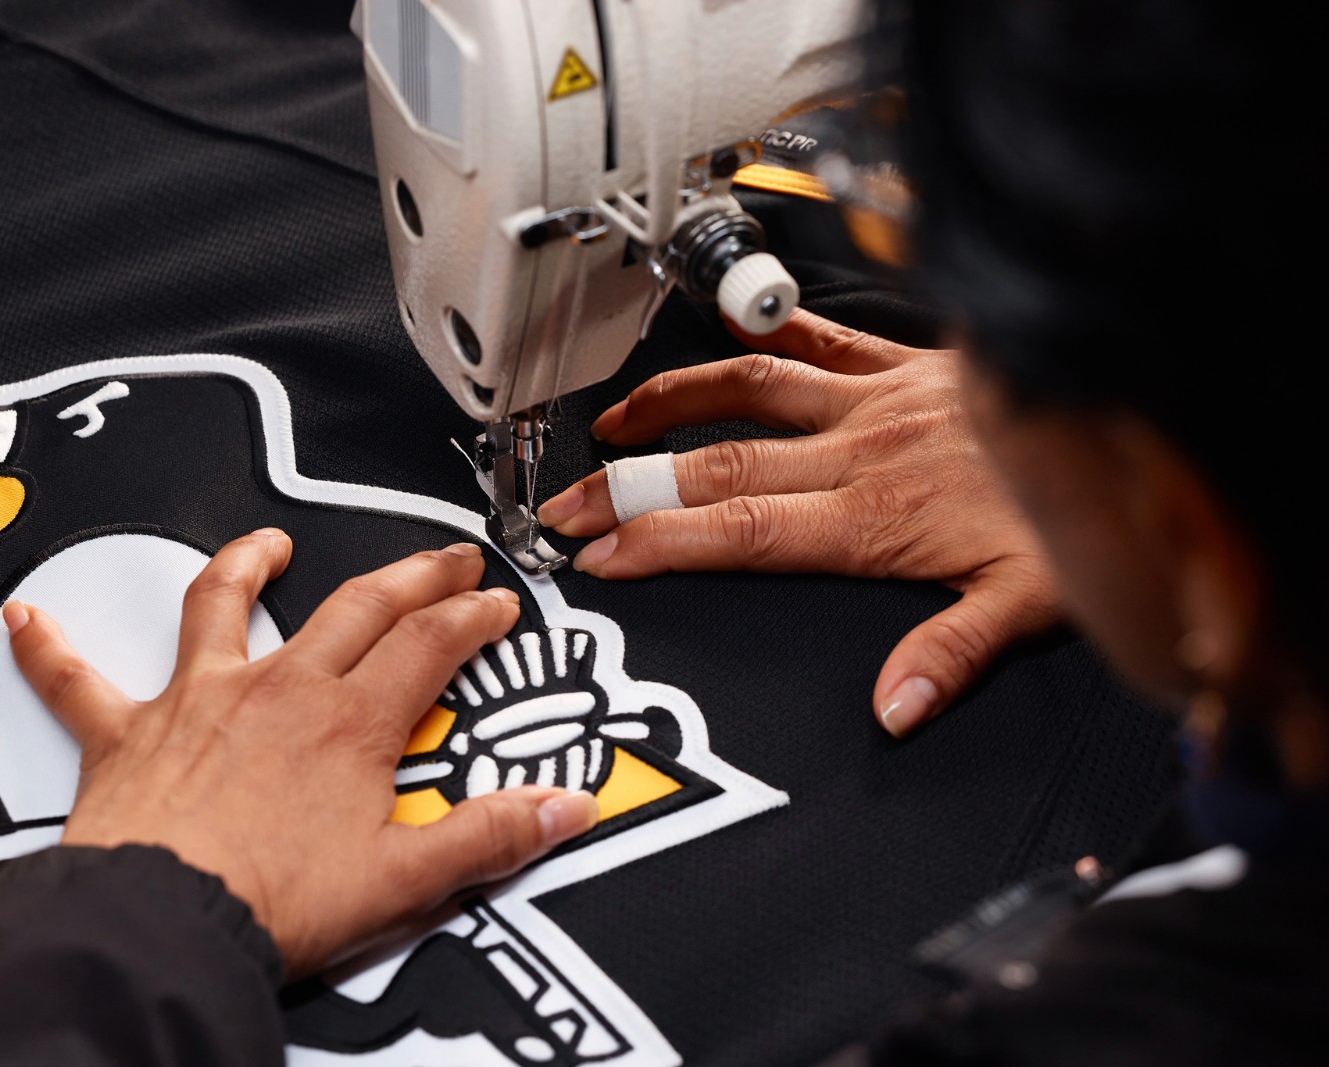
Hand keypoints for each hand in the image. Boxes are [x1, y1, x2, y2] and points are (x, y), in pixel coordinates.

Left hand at [2, 532, 599, 976]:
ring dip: (246, 564)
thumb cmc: (269, 903)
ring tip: (267, 542)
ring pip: (223, 603)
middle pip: (356, 606)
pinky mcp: (127, 731)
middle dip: (409, 574)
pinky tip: (26, 619)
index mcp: (349, 723)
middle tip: (441, 556)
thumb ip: (491, 837)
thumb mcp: (405, 881)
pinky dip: (48, 649)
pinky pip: (76, 679)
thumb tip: (563, 809)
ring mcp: (200, 699)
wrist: (163, 923)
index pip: (430, 644)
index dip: (472, 614)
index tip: (495, 601)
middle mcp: (279, 690)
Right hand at [537, 309, 1060, 736]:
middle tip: (567, 506)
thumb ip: (949, 657)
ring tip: (613, 424)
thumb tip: (893, 712)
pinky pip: (819, 335)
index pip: (737, 532)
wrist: (1125, 414)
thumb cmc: (1079, 510)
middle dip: (628, 489)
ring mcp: (873, 399)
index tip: (600, 554)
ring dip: (670, 406)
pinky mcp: (899, 362)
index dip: (657, 542)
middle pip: (716, 467)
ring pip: (748, 390)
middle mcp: (857, 452)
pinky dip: (768, 328)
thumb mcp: (1029, 605)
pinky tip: (726, 326)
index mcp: (871, 518)